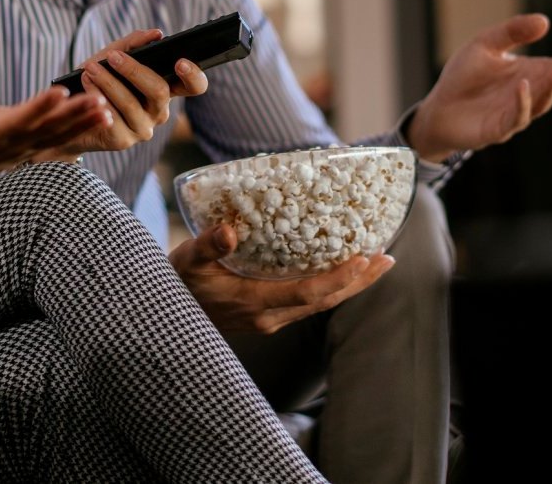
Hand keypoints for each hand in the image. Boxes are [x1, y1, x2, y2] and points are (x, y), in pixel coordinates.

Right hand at [0, 58, 112, 192]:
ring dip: (85, 123)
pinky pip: (63, 141)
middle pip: (50, 127)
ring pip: (61, 136)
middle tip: (100, 99)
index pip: (21, 116)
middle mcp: (15, 141)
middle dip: (76, 114)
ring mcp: (26, 149)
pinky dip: (82, 130)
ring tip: (108, 110)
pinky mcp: (33, 151)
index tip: (59, 91)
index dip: (40, 105)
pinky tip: (103, 118)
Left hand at [50, 29, 208, 155]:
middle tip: (113, 56)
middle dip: (134, 70)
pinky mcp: (122, 140)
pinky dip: (98, 97)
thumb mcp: (113, 55)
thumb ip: (133, 43)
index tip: (180, 62)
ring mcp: (143, 128)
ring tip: (90, 68)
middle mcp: (158, 110)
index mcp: (165, 89)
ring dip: (109, 82)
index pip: (194, 86)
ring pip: (132, 104)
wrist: (71, 112)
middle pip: (160, 91)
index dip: (194, 76)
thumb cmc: (99, 80)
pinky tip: (86, 85)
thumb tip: (155, 34)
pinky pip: (113, 119)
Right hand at [169, 224, 394, 333]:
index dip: (340, 278)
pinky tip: (341, 270)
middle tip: (386, 258)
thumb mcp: (187, 260)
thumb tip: (229, 230)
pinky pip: (308, 302)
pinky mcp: (267, 315)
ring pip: (320, 304)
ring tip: (376, 262)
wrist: (165, 317)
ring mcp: (269, 319)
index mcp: (255, 304)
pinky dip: (331, 286)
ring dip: (350, 284)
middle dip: (358, 281)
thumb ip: (208, 245)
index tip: (364, 258)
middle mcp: (268, 317)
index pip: (308, 293)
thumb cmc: (177, 284)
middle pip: (325, 301)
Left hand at [406, 13, 551, 161]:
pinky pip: (514, 116)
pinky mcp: (497, 129)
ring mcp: (517, 114)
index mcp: (533, 74)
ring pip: (541, 102)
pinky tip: (523, 86)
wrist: (438, 108)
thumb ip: (512, 31)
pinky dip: (522, 102)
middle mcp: (531, 94)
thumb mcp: (485, 44)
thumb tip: (545, 21)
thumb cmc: (464, 78)